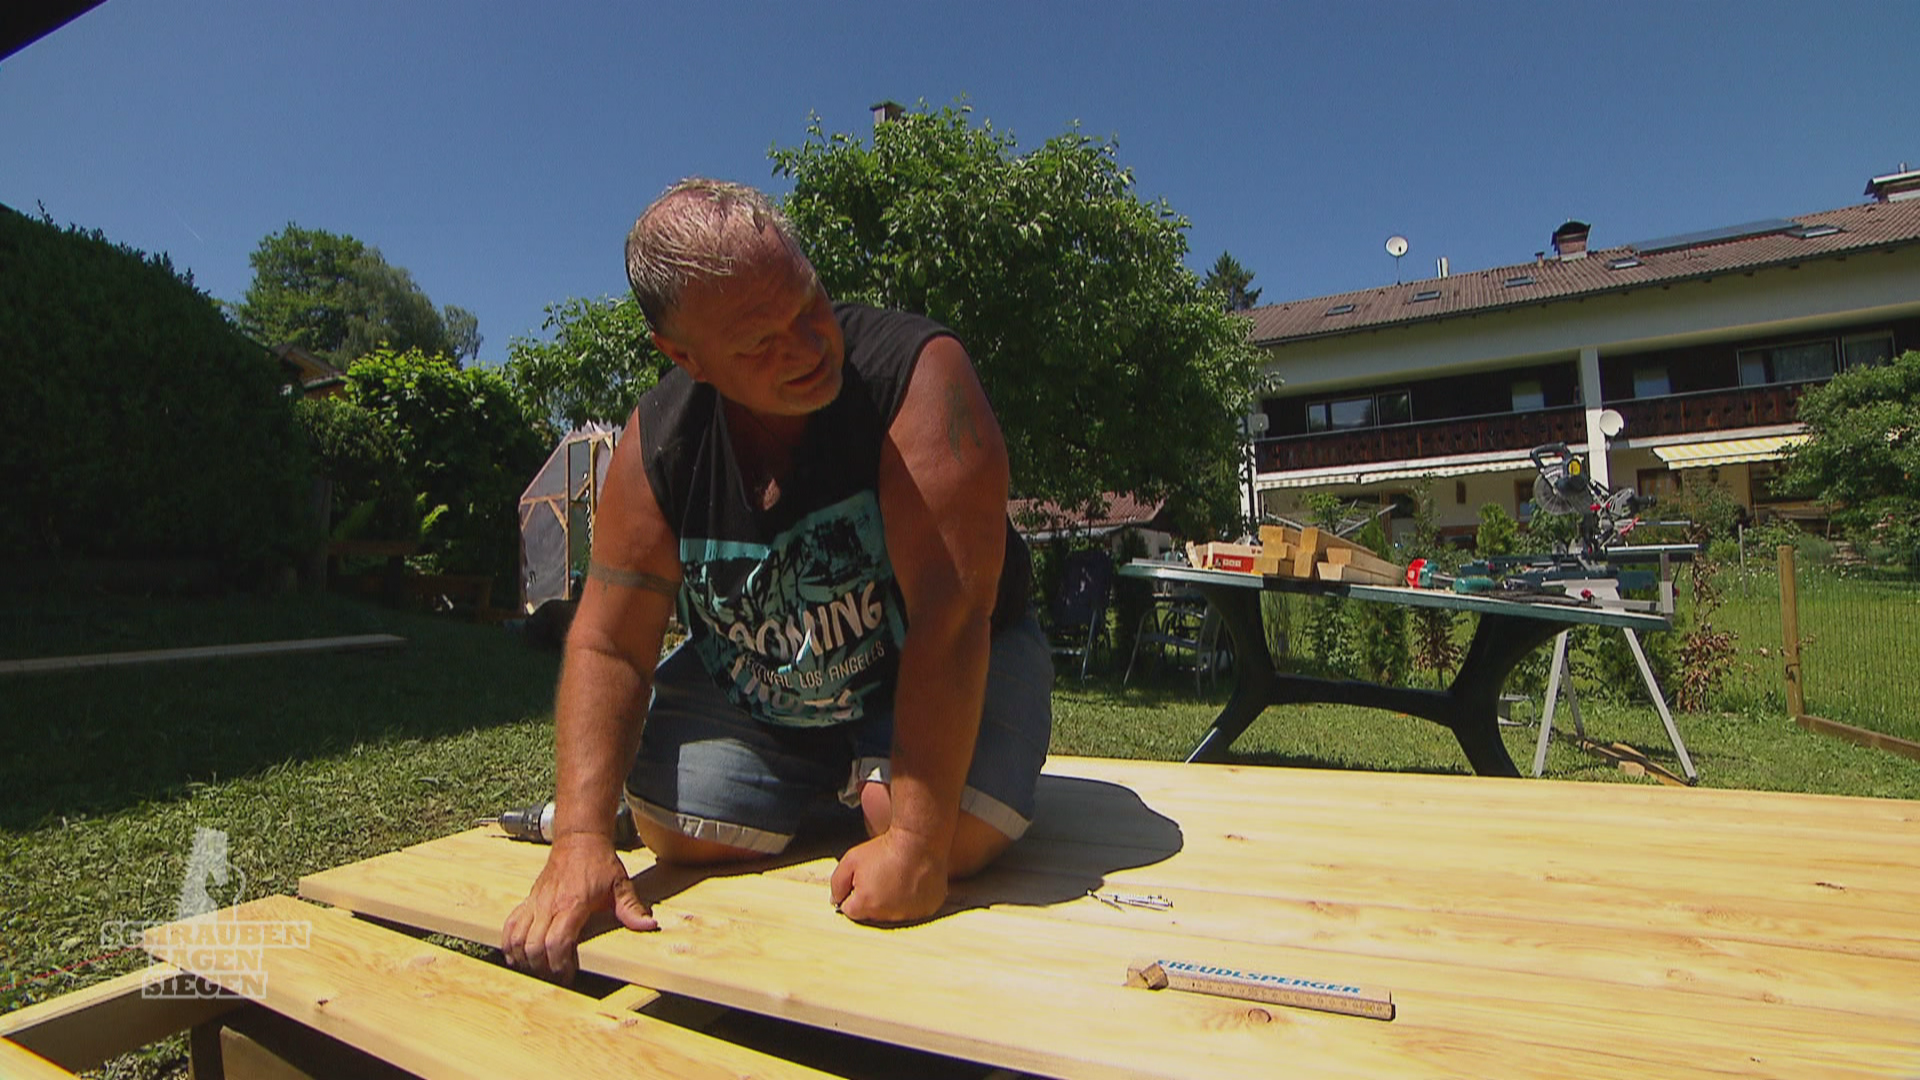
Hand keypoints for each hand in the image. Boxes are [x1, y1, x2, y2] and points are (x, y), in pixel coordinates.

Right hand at [502, 834, 656, 982]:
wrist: (579, 839)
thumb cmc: (599, 863)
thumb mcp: (620, 885)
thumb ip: (632, 908)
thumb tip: (649, 926)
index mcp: (573, 904)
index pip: (557, 942)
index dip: (559, 964)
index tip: (567, 976)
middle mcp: (549, 906)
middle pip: (533, 946)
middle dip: (541, 967)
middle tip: (554, 977)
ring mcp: (535, 903)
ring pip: (516, 938)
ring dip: (522, 958)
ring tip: (536, 969)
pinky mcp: (528, 901)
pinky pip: (510, 925)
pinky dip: (509, 943)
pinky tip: (516, 955)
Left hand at [829, 829, 948, 923]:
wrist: (918, 840)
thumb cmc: (886, 849)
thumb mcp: (850, 860)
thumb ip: (837, 883)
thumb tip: (835, 899)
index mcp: (866, 904)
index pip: (851, 910)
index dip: (853, 893)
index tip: (862, 880)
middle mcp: (888, 914)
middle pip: (872, 913)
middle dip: (872, 898)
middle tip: (881, 876)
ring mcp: (910, 913)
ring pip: (895, 912)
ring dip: (894, 900)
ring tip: (898, 878)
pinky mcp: (927, 908)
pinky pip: (916, 909)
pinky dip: (913, 899)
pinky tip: (913, 882)